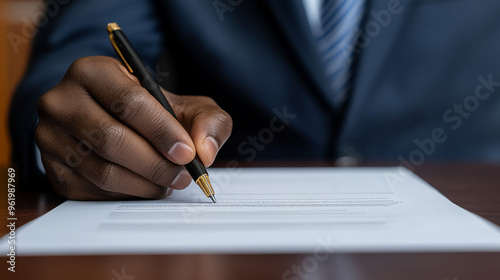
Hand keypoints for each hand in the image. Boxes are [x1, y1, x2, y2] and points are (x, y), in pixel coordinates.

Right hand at [35, 56, 231, 199]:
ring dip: (144, 183)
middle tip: (182, 176)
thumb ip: (208, 121)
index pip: (128, 103)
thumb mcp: (187, 106)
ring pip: (102, 170)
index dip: (162, 132)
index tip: (187, 153)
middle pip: (111, 139)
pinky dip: (126, 194)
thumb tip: (205, 151)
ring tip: (168, 182)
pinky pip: (92, 190)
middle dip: (156, 164)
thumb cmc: (152, 113)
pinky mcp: (52, 168)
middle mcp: (62, 100)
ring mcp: (51, 136)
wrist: (115, 124)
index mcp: (93, 71)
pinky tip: (144, 186)